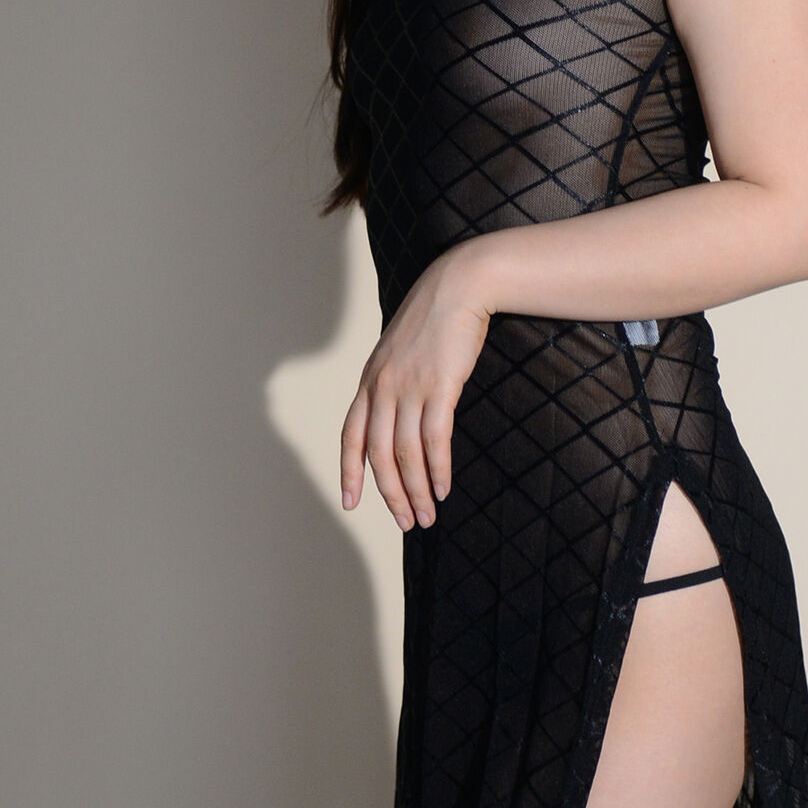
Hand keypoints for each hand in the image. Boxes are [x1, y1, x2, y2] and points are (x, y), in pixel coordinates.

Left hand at [340, 250, 490, 530]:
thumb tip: (397, 415)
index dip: (349, 473)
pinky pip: (434, 439)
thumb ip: (392, 383)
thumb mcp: (400, 351)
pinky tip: (443, 488)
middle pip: (378, 454)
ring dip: (417, 490)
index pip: (350, 436)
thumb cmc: (434, 319)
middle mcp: (383, 387)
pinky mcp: (439, 386)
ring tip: (428, 515)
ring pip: (405, 454)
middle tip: (406, 522)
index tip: (351, 503)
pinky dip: (437, 469)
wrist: (458, 285)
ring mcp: (409, 387)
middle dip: (391, 494)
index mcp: (370, 381)